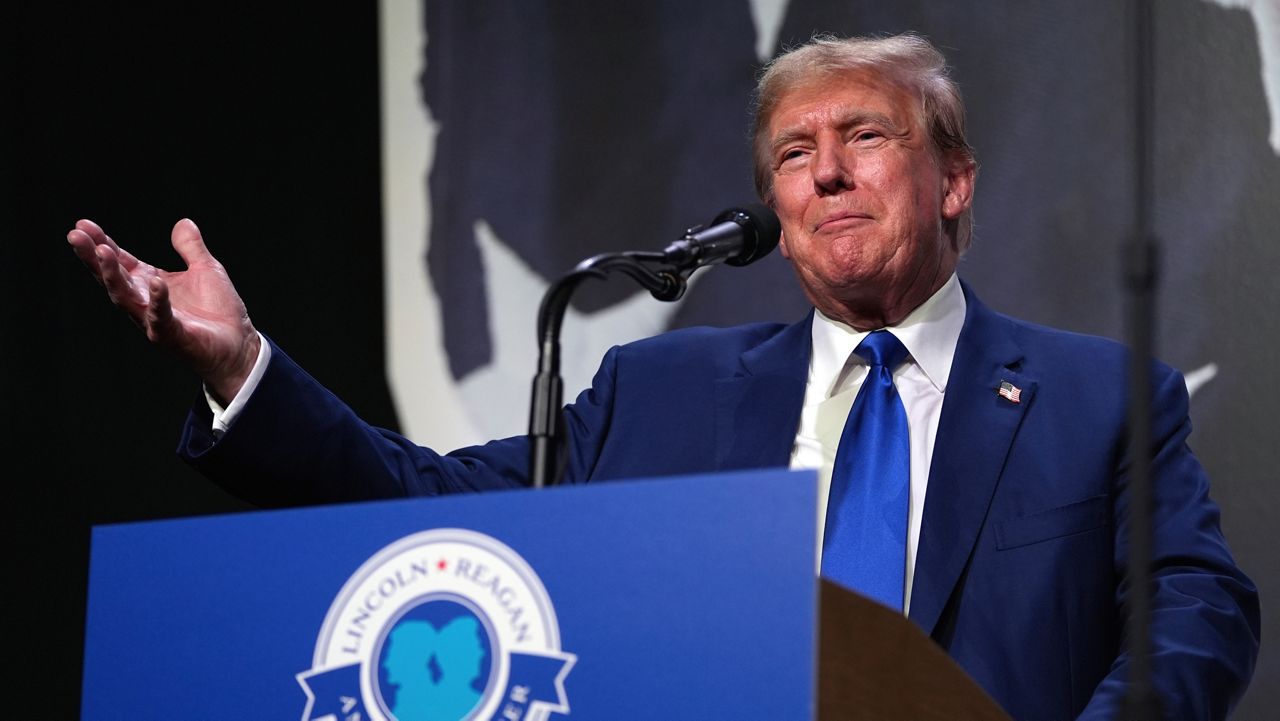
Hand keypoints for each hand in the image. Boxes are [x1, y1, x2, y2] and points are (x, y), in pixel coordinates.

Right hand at [67, 218, 261, 402]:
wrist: (239, 344)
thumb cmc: (219, 311)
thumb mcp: (207, 269)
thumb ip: (192, 247)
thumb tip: (183, 222)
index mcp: (150, 283)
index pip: (121, 261)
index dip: (102, 243)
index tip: (83, 224)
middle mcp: (146, 302)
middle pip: (113, 278)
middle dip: (94, 257)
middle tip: (75, 236)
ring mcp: (155, 321)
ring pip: (126, 298)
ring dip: (113, 275)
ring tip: (103, 251)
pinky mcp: (172, 336)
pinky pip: (161, 318)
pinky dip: (158, 301)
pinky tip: (156, 282)